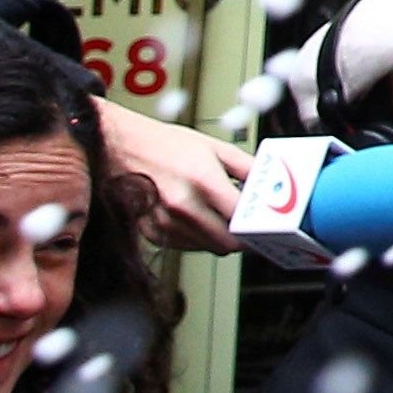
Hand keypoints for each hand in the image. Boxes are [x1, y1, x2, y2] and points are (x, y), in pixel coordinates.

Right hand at [101, 100, 251, 249]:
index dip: (258, 227)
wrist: (122, 146)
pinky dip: (198, 237)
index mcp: (203, 182)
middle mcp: (182, 207)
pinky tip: (199, 218)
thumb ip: (247, 169)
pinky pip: (186, 246)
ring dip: (220, 238)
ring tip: (221, 216)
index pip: (241, 222)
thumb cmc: (166, 145)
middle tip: (250, 226)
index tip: (266, 226)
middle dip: (242, 238)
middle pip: (226, 243)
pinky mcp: (152, 233)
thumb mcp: (216, 148)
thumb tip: (270, 183)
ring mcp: (165, 223)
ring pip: (207, 247)